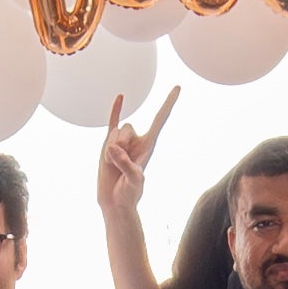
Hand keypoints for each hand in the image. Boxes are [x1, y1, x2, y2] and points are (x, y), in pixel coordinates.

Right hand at [97, 87, 178, 217]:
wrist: (114, 201)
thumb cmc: (129, 193)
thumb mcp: (132, 180)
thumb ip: (125, 164)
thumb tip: (113, 148)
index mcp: (149, 145)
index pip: (160, 119)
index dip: (168, 103)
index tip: (178, 87)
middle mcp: (138, 140)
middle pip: (127, 128)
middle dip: (120, 144)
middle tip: (120, 164)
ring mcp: (123, 141)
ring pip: (115, 132)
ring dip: (110, 149)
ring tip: (113, 165)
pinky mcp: (110, 144)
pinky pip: (113, 122)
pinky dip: (116, 109)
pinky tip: (120, 96)